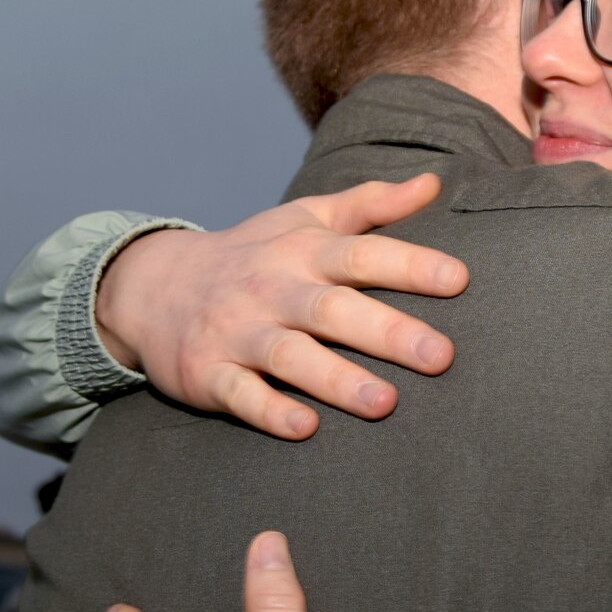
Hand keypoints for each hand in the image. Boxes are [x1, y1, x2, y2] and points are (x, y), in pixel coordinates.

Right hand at [96, 174, 467, 439]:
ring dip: (337, 379)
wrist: (152, 287)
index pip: (361, 254)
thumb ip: (370, 204)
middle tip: (441, 356)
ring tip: (385, 403)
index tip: (458, 280)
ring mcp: (237, 332)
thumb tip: (434, 183)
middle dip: (387, 332)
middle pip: (333, 310)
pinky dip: (269, 411)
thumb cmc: (254, 254)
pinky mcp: (207, 372)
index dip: (409, 265)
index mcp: (303, 251)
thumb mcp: (305, 218)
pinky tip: (306, 428)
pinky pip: (240, 394)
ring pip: (290, 356)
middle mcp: (272, 289)